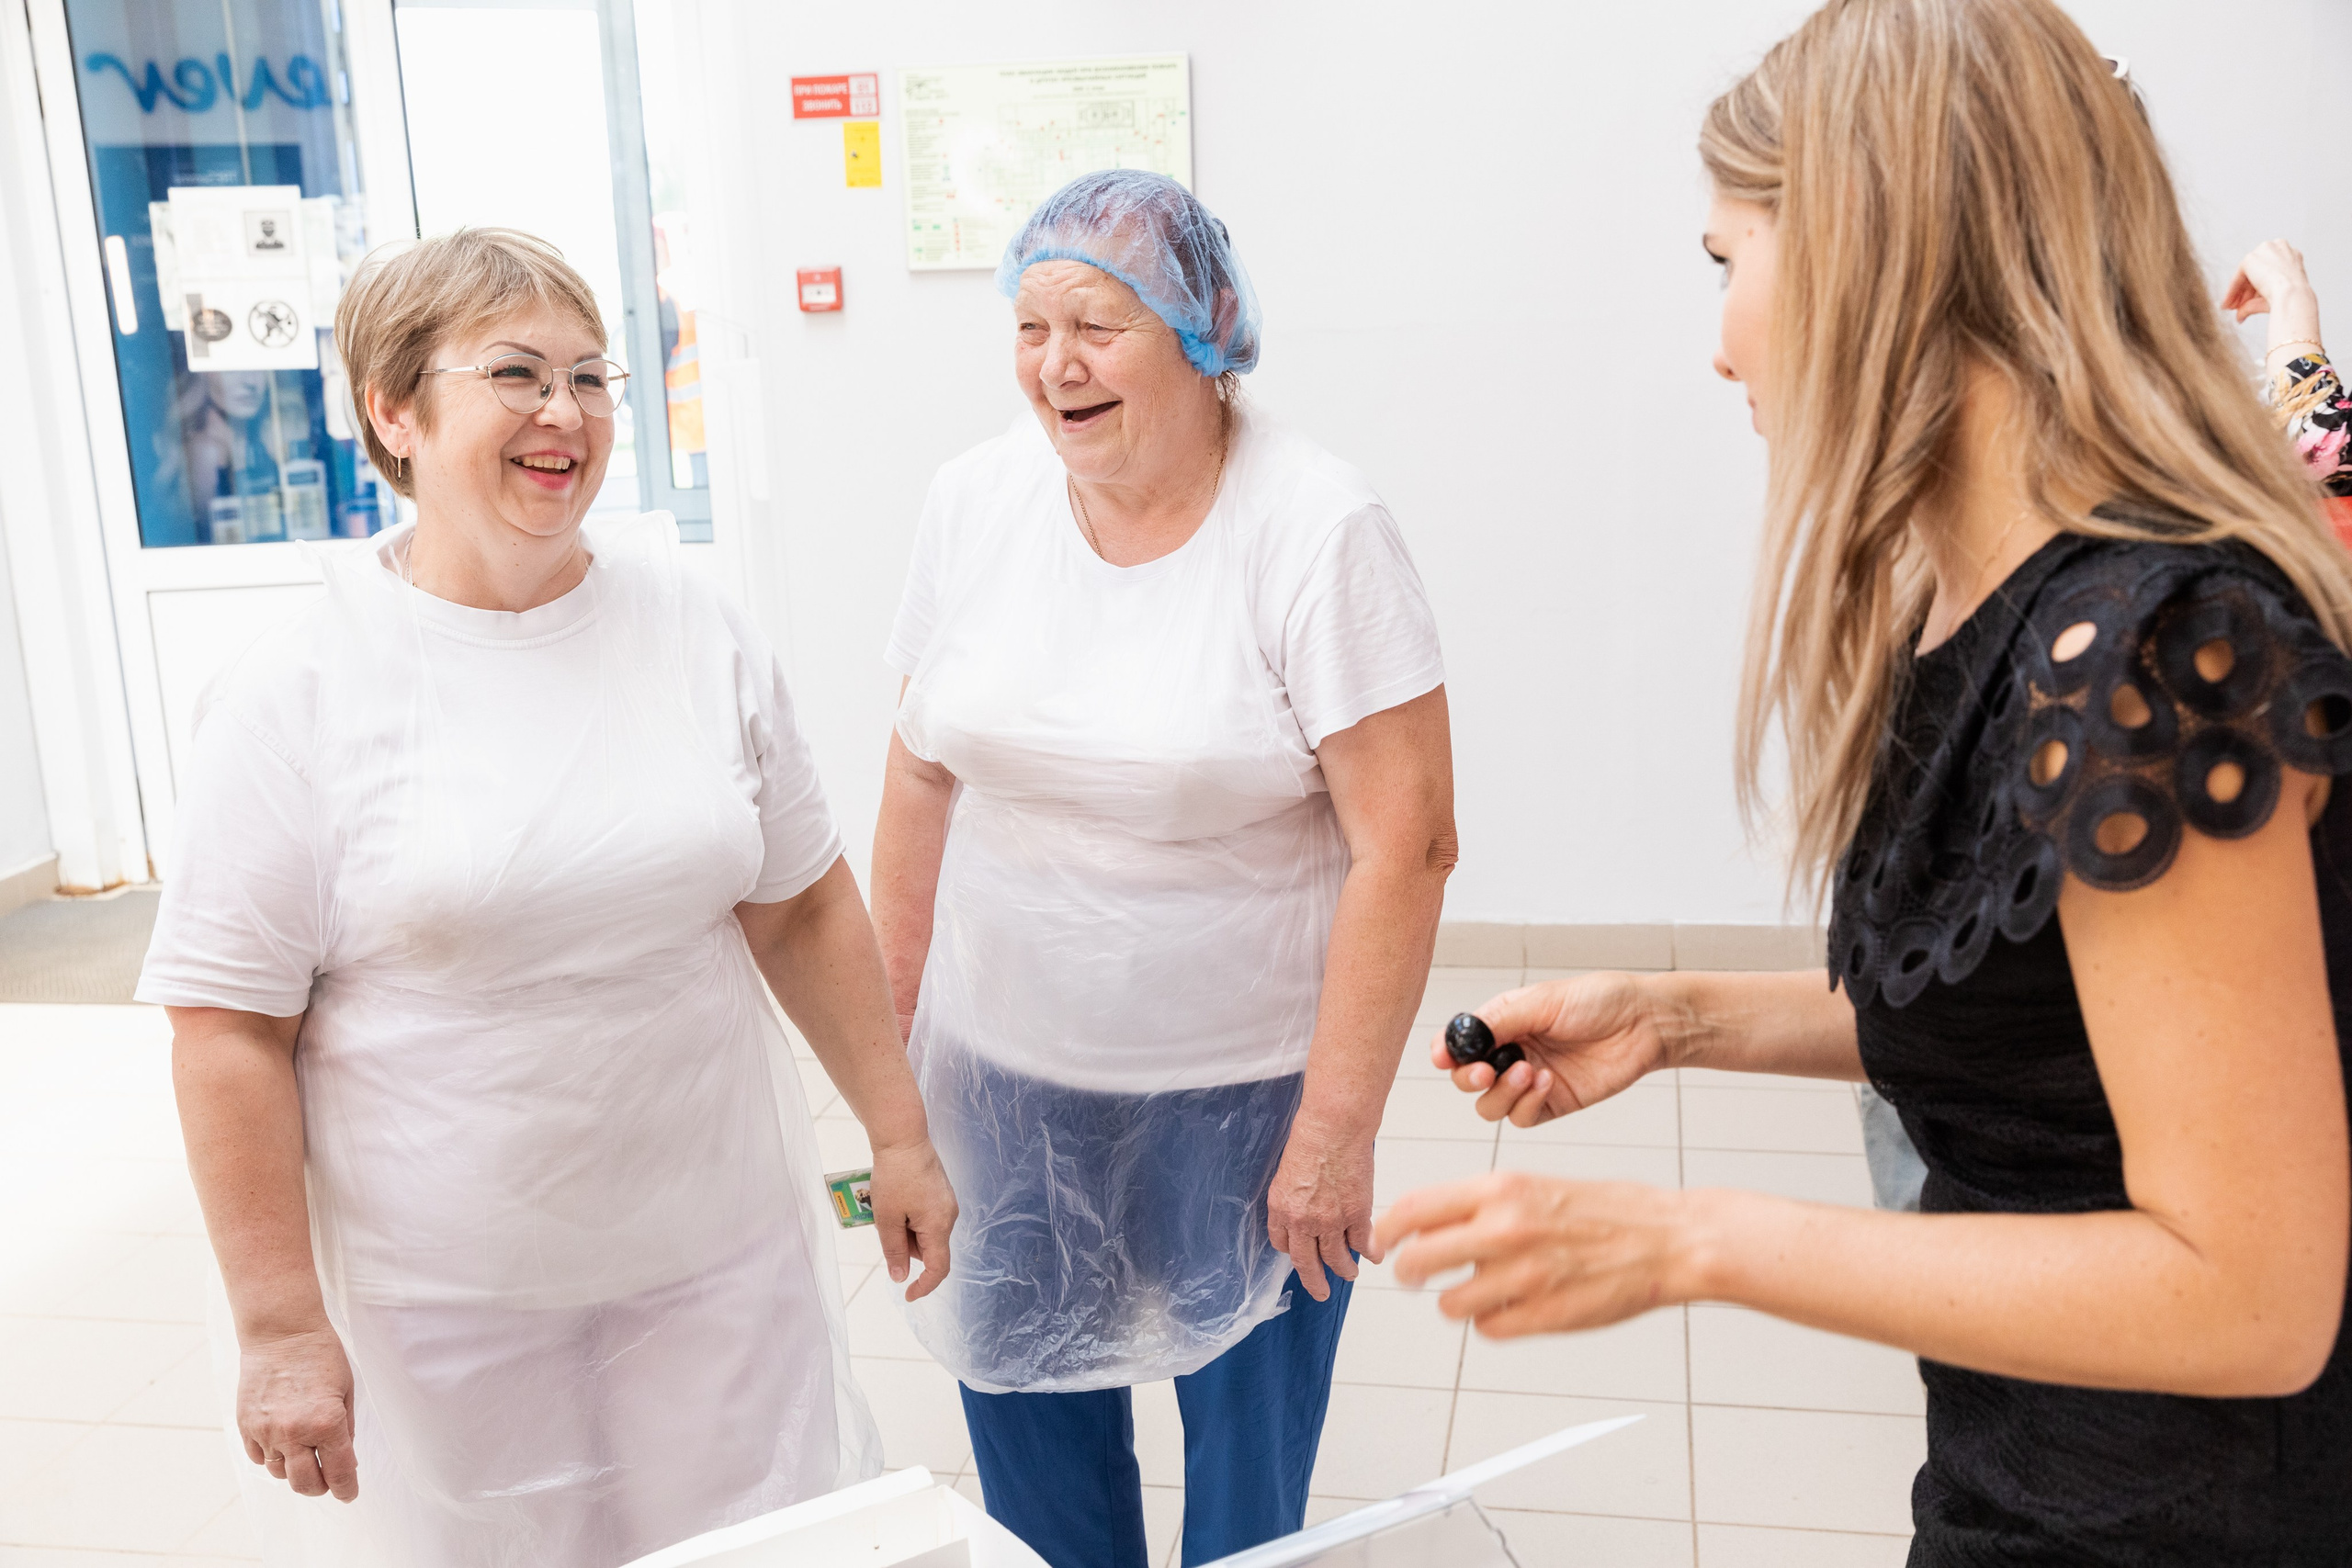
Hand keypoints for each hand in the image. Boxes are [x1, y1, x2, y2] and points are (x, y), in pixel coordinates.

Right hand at [237, 1325, 357, 1500]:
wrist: (282, 1332)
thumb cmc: (321, 1356)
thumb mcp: (346, 1391)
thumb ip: (346, 1430)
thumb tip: (345, 1461)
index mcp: (327, 1423)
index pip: (339, 1472)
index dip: (346, 1489)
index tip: (349, 1495)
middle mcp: (294, 1432)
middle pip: (306, 1484)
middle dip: (321, 1487)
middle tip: (328, 1481)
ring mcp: (266, 1431)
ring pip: (280, 1473)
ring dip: (295, 1471)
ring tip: (305, 1455)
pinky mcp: (245, 1426)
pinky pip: (259, 1457)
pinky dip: (272, 1457)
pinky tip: (283, 1443)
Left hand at [868, 1137, 956, 1301]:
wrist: (903, 1138)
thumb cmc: (894, 1176)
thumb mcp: (887, 1218)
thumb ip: (894, 1251)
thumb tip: (900, 1277)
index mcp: (939, 1225)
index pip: (939, 1268)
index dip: (924, 1286)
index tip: (908, 1295)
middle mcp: (949, 1216)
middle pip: (930, 1249)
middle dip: (906, 1248)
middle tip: (885, 1228)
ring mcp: (947, 1203)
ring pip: (926, 1233)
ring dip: (906, 1232)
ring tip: (888, 1209)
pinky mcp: (941, 1193)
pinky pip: (927, 1217)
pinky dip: (910, 1219)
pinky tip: (896, 1201)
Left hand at [1267, 1118, 1377, 1301]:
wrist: (1334, 1128)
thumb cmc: (1311, 1139)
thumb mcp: (1288, 1172)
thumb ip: (1295, 1197)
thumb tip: (1306, 1209)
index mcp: (1281, 1209)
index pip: (1283, 1244)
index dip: (1294, 1251)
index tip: (1301, 1255)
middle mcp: (1303, 1221)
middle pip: (1306, 1264)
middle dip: (1315, 1282)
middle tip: (1321, 1292)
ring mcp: (1331, 1222)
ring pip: (1336, 1259)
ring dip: (1344, 1270)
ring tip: (1349, 1274)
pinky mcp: (1357, 1215)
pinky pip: (1363, 1243)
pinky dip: (1370, 1252)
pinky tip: (1374, 1256)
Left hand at [1373, 1171, 1702, 1335]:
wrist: (1668, 1239)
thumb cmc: (1602, 1209)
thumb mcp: (1533, 1184)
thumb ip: (1478, 1203)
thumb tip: (1421, 1223)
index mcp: (1499, 1189)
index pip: (1412, 1210)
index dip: (1385, 1229)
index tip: (1380, 1242)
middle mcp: (1505, 1229)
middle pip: (1416, 1262)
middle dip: (1409, 1272)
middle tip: (1415, 1274)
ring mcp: (1524, 1276)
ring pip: (1449, 1304)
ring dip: (1456, 1301)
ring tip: (1478, 1289)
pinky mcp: (1544, 1315)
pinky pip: (1488, 1328)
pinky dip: (1493, 1321)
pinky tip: (1513, 1305)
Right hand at [1432, 972, 1673, 1128]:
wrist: (1645, 1023)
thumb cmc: (1599, 1001)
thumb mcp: (1544, 1000)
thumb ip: (1501, 1019)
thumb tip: (1464, 1035)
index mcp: (1503, 1023)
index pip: (1459, 1043)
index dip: (1445, 1052)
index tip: (1443, 1058)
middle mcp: (1511, 1053)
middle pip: (1466, 1079)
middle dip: (1468, 1078)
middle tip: (1484, 1071)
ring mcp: (1529, 1082)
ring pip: (1489, 1105)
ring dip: (1501, 1092)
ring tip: (1528, 1072)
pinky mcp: (1552, 1104)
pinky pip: (1521, 1117)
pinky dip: (1527, 1103)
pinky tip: (1547, 1082)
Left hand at [2221, 239, 2313, 321]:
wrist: (2293, 295)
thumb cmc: (2291, 299)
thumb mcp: (2274, 297)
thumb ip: (2254, 303)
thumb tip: (2240, 316)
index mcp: (2291, 254)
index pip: (2269, 271)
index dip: (2256, 288)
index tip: (2248, 301)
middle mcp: (2279, 248)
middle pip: (2256, 272)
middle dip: (2245, 291)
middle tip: (2237, 307)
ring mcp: (2265, 250)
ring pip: (2246, 274)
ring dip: (2237, 292)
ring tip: (2231, 307)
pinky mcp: (2251, 258)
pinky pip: (2238, 277)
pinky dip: (2233, 291)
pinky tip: (2228, 303)